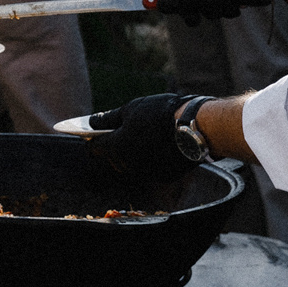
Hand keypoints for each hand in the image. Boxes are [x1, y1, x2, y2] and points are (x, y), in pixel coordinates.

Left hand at [87, 92, 202, 184]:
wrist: (194, 126)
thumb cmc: (159, 114)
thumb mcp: (130, 109)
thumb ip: (108, 119)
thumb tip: (92, 122)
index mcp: (115, 148)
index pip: (95, 147)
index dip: (93, 138)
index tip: (96, 130)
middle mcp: (128, 166)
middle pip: (112, 158)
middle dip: (114, 145)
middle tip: (124, 129)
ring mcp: (146, 173)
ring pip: (131, 165)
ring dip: (132, 153)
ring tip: (144, 135)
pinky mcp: (163, 176)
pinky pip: (150, 168)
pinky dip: (150, 159)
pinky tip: (160, 144)